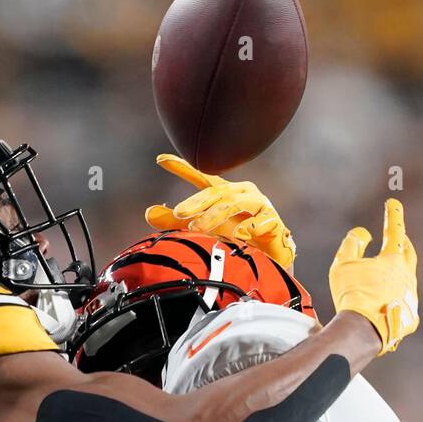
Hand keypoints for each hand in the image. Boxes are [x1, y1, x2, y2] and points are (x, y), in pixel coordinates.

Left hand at [145, 154, 296, 268]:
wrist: (272, 261)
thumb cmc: (241, 240)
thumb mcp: (206, 230)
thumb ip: (178, 223)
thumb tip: (149, 213)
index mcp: (226, 193)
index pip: (202, 178)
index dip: (183, 168)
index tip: (161, 160)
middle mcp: (242, 193)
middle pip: (215, 192)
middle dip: (196, 202)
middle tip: (178, 213)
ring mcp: (259, 205)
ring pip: (234, 204)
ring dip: (214, 216)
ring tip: (198, 227)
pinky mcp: (273, 221)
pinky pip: (260, 221)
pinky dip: (249, 227)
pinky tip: (239, 234)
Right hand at [328, 198, 418, 354]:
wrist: (364, 330)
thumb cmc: (352, 294)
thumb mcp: (344, 264)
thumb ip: (352, 244)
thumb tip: (361, 232)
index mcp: (393, 259)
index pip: (394, 230)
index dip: (393, 215)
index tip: (393, 203)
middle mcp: (407, 275)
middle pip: (408, 252)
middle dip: (402, 242)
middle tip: (397, 237)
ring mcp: (411, 296)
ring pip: (408, 278)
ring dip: (400, 271)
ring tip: (391, 271)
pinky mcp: (411, 317)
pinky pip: (406, 302)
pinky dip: (399, 296)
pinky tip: (393, 300)